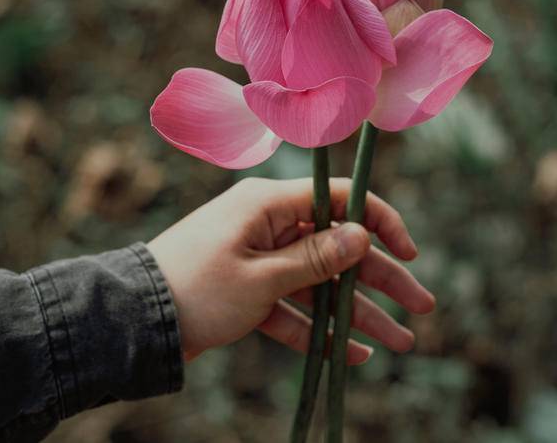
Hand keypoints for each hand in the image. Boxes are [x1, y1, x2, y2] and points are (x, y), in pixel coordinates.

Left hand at [147, 177, 434, 362]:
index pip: (339, 201)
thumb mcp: (262, 277)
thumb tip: (363, 235)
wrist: (134, 322)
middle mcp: (267, 226)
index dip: (379, 223)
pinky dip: (319, 330)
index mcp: (268, 204)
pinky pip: (293, 309)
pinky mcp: (246, 292)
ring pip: (321, 284)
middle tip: (422, 308)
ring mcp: (257, 260)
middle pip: (338, 248)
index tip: (409, 253)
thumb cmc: (196, 289)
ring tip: (399, 344)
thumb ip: (316, 258)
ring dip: (358, 313)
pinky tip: (353, 356)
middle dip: (381, 279)